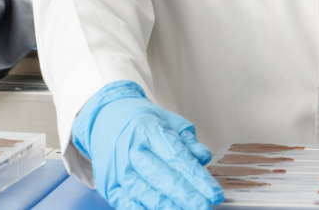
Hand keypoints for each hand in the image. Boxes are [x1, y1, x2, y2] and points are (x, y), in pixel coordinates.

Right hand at [73, 81, 223, 209]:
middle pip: (162, 177)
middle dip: (186, 196)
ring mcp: (117, 168)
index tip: (214, 193)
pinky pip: (127, 204)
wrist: (104, 118)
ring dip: (168, 207)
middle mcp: (130, 148)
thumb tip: (203, 157)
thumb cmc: (140, 121)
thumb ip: (187, 140)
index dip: (197, 178)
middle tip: (204, 206)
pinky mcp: (108, 184)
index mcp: (147, 129)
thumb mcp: (167, 120)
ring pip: (145, 193)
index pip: (176, 157)